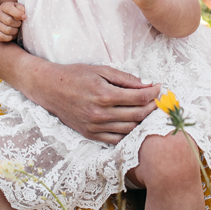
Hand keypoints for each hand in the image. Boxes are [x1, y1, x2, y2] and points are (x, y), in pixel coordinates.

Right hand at [0, 1, 25, 42]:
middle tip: (19, 23)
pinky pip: (2, 37)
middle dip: (18, 24)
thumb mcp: (19, 7)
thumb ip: (22, 9)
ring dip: (15, 31)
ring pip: (7, 30)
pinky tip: (11, 34)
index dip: (18, 14)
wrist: (7, 18)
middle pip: (9, 21)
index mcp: (4, 6)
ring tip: (16, 28)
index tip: (24, 17)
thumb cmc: (15, 13)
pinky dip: (9, 37)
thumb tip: (23, 16)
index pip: (9, 8)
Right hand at [32, 61, 160, 144]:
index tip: (159, 87)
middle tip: (158, 99)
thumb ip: (125, 78)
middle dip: (152, 107)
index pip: (139, 98)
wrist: (50, 88)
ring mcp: (95, 127)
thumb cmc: (76, 75)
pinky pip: (116, 139)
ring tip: (148, 110)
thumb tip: (148, 84)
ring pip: (129, 129)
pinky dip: (128, 133)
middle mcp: (100, 114)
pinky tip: (133, 123)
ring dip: (143, 121)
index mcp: (104, 95)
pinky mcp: (90, 135)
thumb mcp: (101, 70)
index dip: (153, 93)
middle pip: (138, 115)